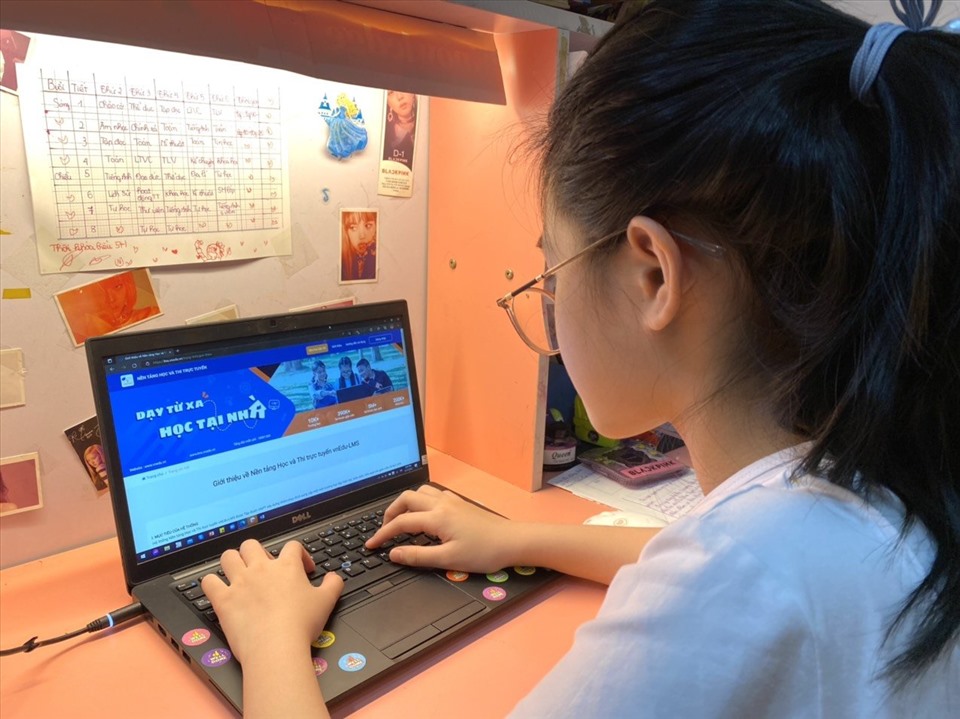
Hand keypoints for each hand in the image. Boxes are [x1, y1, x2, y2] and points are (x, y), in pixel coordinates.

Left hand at [201, 539, 343, 665]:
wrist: (276, 646)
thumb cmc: (301, 624)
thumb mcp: (327, 601)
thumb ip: (333, 584)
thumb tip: (334, 577)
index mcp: (286, 566)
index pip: (292, 546)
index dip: (300, 555)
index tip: (304, 570)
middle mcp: (260, 568)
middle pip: (252, 545)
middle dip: (257, 553)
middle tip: (265, 569)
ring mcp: (239, 582)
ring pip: (228, 556)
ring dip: (232, 562)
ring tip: (239, 573)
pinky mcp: (223, 600)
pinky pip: (208, 582)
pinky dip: (211, 583)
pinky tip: (218, 589)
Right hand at [365, 485, 512, 572]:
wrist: (513, 541)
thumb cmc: (483, 552)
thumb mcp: (448, 560)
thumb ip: (418, 556)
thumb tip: (393, 553)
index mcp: (436, 517)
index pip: (401, 522)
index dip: (382, 534)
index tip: (370, 545)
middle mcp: (441, 503)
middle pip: (406, 498)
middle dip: (390, 512)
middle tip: (384, 530)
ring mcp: (452, 500)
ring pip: (420, 492)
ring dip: (405, 504)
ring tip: (401, 521)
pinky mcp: (460, 503)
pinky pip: (433, 494)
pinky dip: (420, 502)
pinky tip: (424, 515)